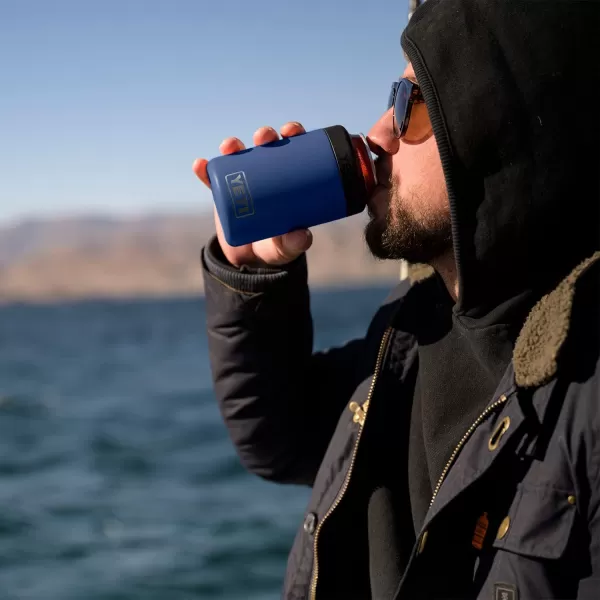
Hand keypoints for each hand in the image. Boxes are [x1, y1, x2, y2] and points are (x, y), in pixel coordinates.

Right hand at [193, 121, 312, 266]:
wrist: (251, 260)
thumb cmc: (276, 246)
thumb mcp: (287, 246)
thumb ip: (295, 243)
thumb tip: (303, 236)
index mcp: (288, 177)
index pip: (294, 148)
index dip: (293, 132)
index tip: (291, 130)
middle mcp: (265, 173)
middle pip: (265, 146)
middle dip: (264, 135)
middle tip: (263, 138)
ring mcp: (242, 181)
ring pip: (238, 156)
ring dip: (233, 145)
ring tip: (230, 146)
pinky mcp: (222, 193)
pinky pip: (212, 179)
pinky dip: (204, 171)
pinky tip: (200, 165)